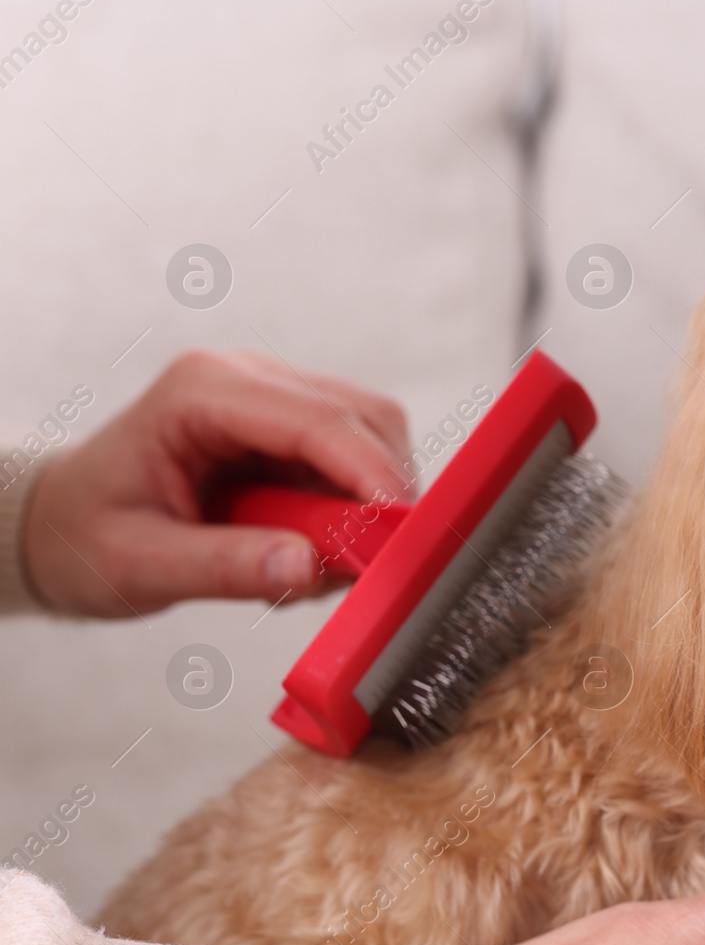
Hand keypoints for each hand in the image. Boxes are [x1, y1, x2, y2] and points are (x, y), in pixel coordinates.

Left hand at [23, 350, 408, 615]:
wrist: (65, 523)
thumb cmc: (88, 535)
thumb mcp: (140, 564)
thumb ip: (223, 566)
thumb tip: (308, 566)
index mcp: (201, 392)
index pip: (318, 420)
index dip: (370, 474)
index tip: (400, 530)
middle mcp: (246, 378)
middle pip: (363, 417)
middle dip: (383, 490)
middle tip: (370, 561)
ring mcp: (274, 397)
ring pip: (373, 434)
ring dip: (371, 500)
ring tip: (328, 560)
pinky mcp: (292, 426)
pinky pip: (357, 457)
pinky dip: (356, 505)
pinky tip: (315, 543)